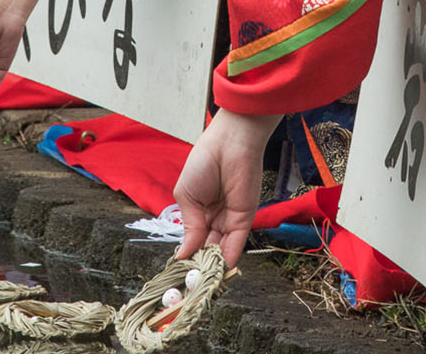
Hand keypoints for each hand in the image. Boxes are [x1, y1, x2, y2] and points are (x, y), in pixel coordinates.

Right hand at [174, 108, 278, 265]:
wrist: (229, 144)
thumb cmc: (202, 163)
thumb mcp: (186, 197)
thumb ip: (189, 227)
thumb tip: (182, 254)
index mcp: (198, 211)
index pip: (193, 239)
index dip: (188, 254)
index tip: (180, 271)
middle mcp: (214, 218)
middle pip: (207, 247)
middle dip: (200, 263)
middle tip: (192, 280)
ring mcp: (229, 219)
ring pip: (221, 248)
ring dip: (213, 264)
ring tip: (203, 279)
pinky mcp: (245, 219)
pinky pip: (236, 241)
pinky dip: (229, 255)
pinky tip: (220, 268)